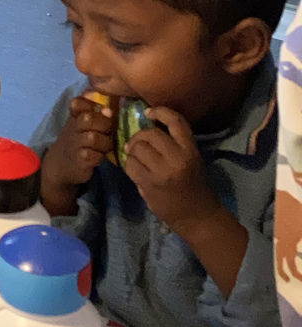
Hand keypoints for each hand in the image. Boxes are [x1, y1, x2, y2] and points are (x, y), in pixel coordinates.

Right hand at [41, 95, 115, 200]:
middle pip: (88, 118)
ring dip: (105, 142)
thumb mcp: (83, 122)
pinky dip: (100, 156)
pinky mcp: (78, 160)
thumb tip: (109, 108)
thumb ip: (95, 111)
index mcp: (75, 115)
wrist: (61, 163)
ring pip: (92, 137)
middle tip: (110, 131)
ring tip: (107, 146)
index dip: (91, 104)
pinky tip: (100, 157)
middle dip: (104, 123)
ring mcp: (74, 144)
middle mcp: (72, 127)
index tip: (105, 110)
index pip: (78, 102)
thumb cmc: (79, 139)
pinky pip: (92, 155)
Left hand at [123, 107, 217, 232]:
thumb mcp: (191, 159)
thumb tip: (148, 125)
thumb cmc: (193, 185)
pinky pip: (130, 165)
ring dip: (132, 151)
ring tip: (137, 158)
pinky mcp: (149, 184)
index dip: (160, 112)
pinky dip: (129, 165)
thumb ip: (174, 143)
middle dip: (139, 136)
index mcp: (190, 150)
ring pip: (137, 148)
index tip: (148, 113)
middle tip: (138, 143)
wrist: (196, 215)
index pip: (175, 121)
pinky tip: (135, 169)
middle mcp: (177, 158)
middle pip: (150, 134)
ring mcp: (162, 172)